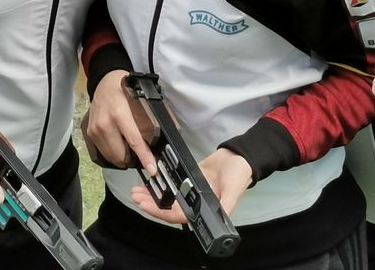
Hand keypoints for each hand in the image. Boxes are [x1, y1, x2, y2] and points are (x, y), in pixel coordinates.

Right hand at [82, 70, 156, 173]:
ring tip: (130, 149)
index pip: (134, 141)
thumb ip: (156, 116)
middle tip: (142, 156)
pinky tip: (119, 145)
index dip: (145, 158)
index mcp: (120, 114)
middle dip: (133, 160)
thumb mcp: (143, 98)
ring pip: (112, 157)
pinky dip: (113, 153)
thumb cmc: (125, 89)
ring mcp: (95, 129)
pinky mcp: (89, 133)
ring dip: (123, 158)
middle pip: (121, 155)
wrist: (104, 81)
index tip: (152, 169)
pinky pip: (103, 152)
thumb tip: (171, 135)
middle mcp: (105, 124)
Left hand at [131, 147, 250, 222]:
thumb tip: (219, 217)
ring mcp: (190, 191)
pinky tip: (149, 180)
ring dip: (151, 195)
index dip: (160, 212)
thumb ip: (226, 204)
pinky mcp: (188, 179)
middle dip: (150, 204)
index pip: (178, 216)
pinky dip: (159, 183)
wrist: (239, 157)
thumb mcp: (233, 190)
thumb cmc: (239, 175)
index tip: (145, 205)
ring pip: (166, 197)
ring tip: (136, 190)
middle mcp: (194, 202)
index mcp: (204, 208)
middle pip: (167, 208)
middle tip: (135, 196)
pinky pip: (171, 185)